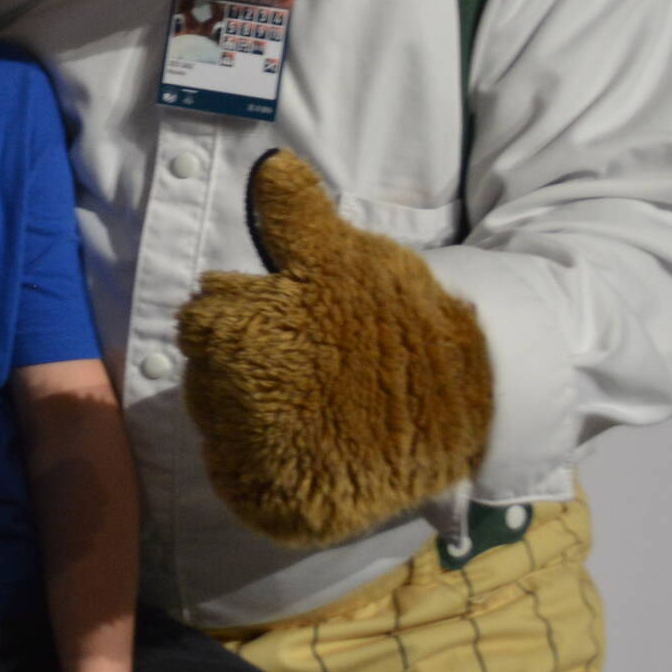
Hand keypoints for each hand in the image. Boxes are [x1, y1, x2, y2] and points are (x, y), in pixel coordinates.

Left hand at [177, 150, 493, 545]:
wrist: (471, 397)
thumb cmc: (401, 319)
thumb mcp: (344, 256)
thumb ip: (293, 215)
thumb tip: (270, 165)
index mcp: (229, 334)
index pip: (200, 321)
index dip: (240, 315)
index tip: (283, 319)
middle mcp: (226, 400)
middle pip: (203, 373)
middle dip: (240, 363)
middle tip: (304, 361)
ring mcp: (250, 459)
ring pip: (218, 425)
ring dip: (246, 413)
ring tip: (310, 401)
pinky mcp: (275, 506)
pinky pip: (237, 481)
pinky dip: (257, 466)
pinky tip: (302, 442)